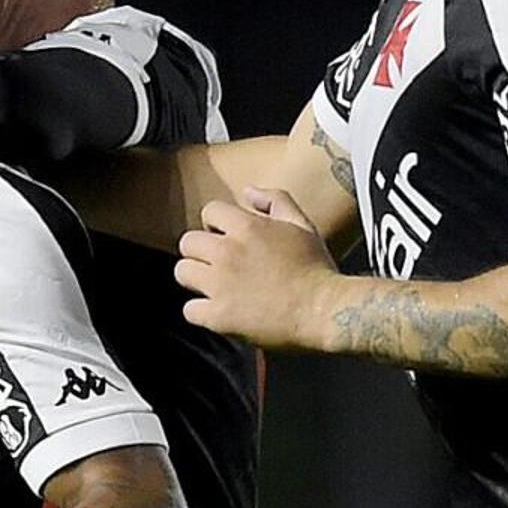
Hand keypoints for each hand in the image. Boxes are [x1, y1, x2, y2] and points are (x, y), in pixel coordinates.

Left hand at [173, 187, 340, 348]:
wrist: (324, 310)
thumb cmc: (316, 268)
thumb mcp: (302, 225)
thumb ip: (275, 201)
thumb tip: (248, 192)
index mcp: (247, 227)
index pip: (209, 212)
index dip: (217, 225)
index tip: (227, 239)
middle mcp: (227, 252)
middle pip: (188, 243)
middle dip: (201, 251)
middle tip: (219, 264)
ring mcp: (220, 285)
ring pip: (182, 272)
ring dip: (196, 278)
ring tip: (215, 287)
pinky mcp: (219, 316)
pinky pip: (190, 310)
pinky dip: (202, 312)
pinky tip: (220, 312)